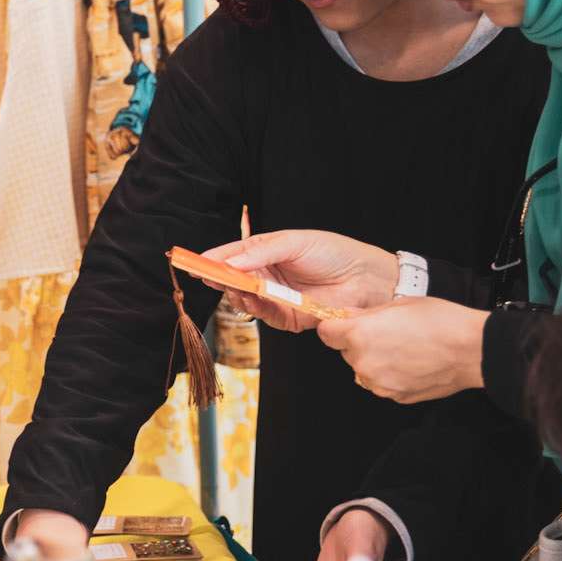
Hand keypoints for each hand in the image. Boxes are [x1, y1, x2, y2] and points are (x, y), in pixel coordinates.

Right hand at [204, 229, 397, 331]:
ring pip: (244, 299)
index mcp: (268, 254)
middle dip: (220, 278)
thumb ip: (261, 251)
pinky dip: (255, 308)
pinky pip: (263, 316)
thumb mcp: (295, 242)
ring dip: (235, 293)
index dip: (214, 259)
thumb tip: (232, 260)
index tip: (195, 261)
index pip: (234, 256)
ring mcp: (277, 298)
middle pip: (234, 280)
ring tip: (232, 286)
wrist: (366, 279)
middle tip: (208, 276)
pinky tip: (252, 299)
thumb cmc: (334, 253)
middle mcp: (269, 276)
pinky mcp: (287, 318)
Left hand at [318, 299, 487, 402]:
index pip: (327, 333)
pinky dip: (391, 375)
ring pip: (364, 370)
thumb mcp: (398, 304)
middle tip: (386, 333)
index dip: (336, 327)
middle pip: (347, 352)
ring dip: (376, 360)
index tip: (343, 325)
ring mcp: (379, 383)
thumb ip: (367, 314)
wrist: (470, 349)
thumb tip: (348, 316)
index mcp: (360, 335)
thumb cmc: (440, 322)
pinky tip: (411, 362)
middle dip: (360, 343)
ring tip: (403, 348)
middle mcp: (364, 363)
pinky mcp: (395, 396)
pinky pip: (382, 383)